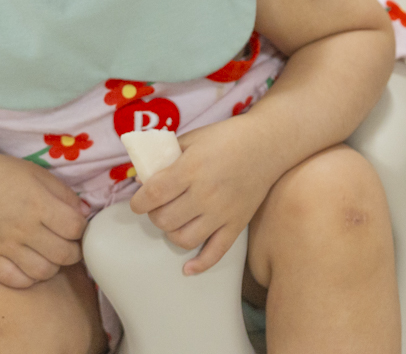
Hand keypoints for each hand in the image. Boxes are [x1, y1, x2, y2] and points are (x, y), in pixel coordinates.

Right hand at [0, 150, 88, 288]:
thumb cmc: (5, 174)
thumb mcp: (40, 174)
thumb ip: (65, 195)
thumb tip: (83, 216)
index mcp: (38, 203)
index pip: (74, 228)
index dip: (82, 229)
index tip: (77, 227)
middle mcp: (23, 228)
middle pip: (64, 254)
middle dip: (74, 251)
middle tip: (69, 244)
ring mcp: (4, 246)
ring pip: (43, 272)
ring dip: (54, 266)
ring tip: (50, 255)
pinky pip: (16, 281)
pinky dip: (29, 278)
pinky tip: (31, 265)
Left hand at [129, 116, 277, 274]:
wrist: (267, 144)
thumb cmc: (227, 137)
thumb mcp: (193, 138)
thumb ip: (166, 156)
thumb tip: (142, 177)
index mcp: (191, 168)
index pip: (153, 195)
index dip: (138, 201)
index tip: (138, 201)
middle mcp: (205, 194)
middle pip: (164, 219)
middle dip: (154, 214)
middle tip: (159, 206)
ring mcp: (222, 212)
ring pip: (183, 239)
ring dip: (171, 232)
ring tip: (174, 220)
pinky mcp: (237, 224)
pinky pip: (216, 253)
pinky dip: (199, 264)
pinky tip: (187, 267)